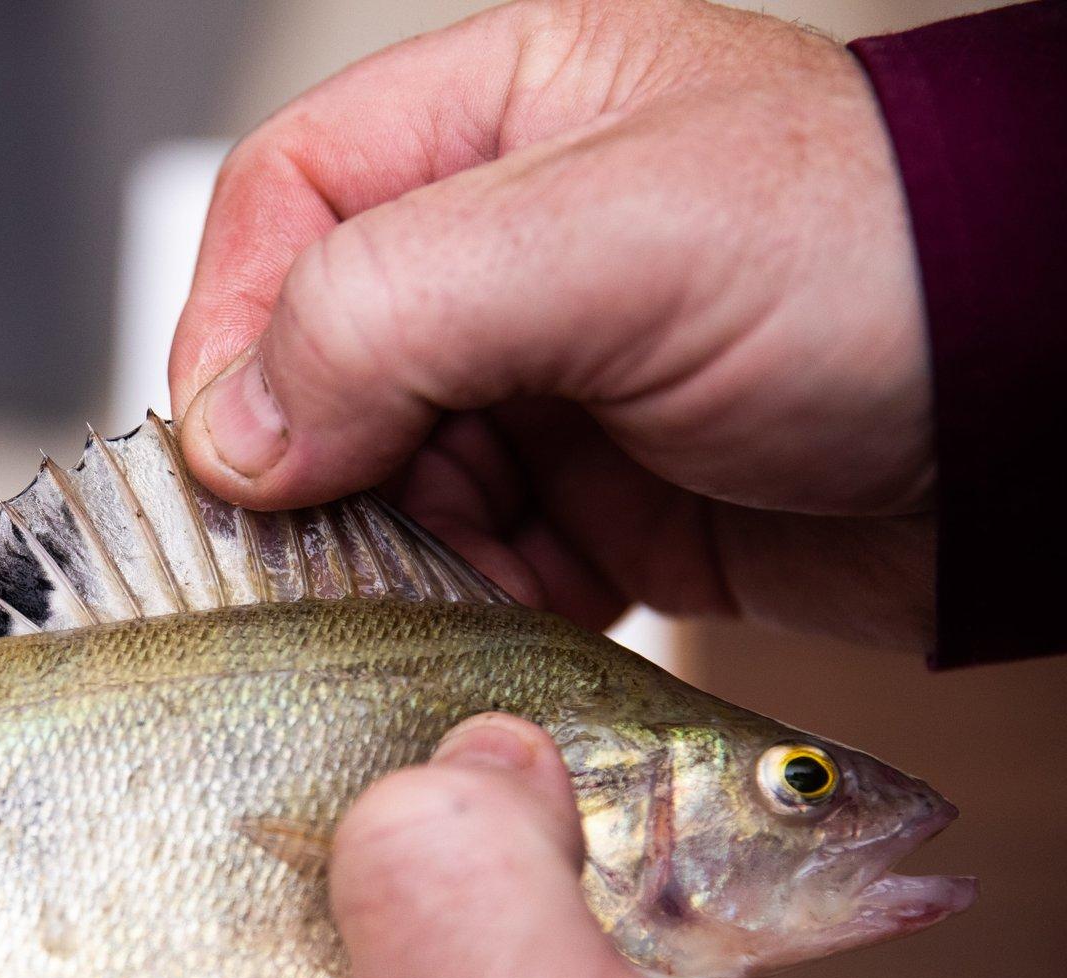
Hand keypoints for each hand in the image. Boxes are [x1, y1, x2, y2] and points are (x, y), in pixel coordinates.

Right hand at [170, 0, 931, 647]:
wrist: (1051, 427)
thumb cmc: (880, 270)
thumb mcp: (617, 241)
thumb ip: (392, 308)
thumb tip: (235, 431)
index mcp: (496, 121)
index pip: (286, 202)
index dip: (232, 320)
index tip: (232, 448)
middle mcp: (504, 249)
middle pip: (315, 357)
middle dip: (315, 463)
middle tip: (328, 547)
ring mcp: (545, 382)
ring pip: (380, 476)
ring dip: (391, 549)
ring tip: (451, 585)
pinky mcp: (589, 498)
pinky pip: (467, 559)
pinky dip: (467, 601)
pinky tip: (512, 615)